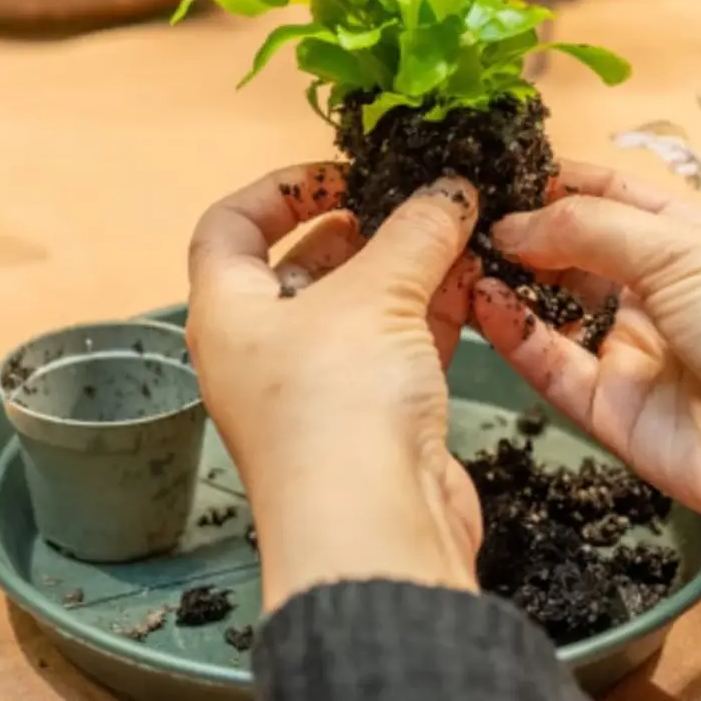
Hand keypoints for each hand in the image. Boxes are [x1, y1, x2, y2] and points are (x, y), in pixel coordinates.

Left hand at [186, 162, 483, 611]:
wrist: (373, 528)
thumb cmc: (337, 404)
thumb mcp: (374, 295)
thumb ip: (414, 232)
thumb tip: (451, 187)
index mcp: (227, 313)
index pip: (230, 227)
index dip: (279, 189)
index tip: (340, 172)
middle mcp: (263, 349)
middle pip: (303, 265)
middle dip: (361, 227)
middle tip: (412, 197)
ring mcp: (319, 385)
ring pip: (361, 306)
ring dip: (407, 266)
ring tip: (456, 226)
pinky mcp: (373, 415)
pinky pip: (399, 344)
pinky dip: (432, 310)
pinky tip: (473, 279)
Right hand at [473, 160, 700, 544]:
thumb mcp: (682, 247)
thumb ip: (587, 229)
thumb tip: (509, 222)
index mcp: (686, 240)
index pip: (608, 197)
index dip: (555, 181)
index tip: (494, 166)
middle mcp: (653, 293)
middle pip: (571, 254)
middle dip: (519, 232)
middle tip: (457, 214)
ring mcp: (630, 353)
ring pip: (551, 311)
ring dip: (506, 281)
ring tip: (454, 254)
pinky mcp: (609, 410)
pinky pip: (550, 365)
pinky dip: (513, 334)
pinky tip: (481, 300)